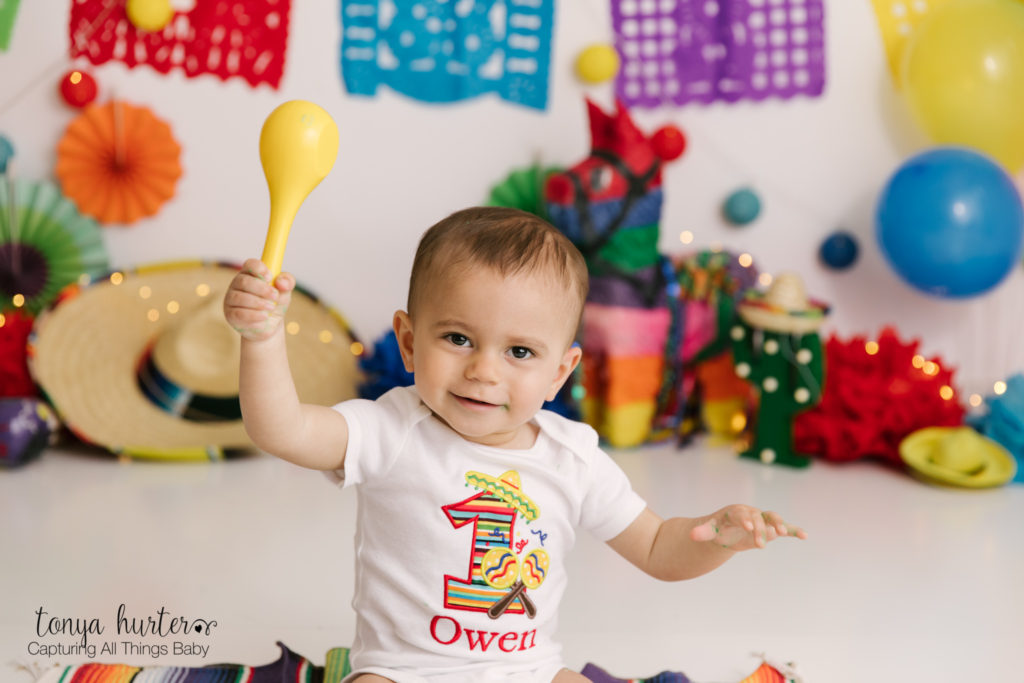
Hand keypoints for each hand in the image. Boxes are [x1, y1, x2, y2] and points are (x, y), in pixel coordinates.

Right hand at [223, 258, 293, 341]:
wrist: (270, 325)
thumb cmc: (274, 303)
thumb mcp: (285, 292)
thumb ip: (287, 282)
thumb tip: (281, 281)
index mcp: (250, 273)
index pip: (250, 264)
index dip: (259, 269)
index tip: (270, 277)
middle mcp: (237, 284)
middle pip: (244, 281)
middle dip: (262, 289)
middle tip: (275, 296)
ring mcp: (231, 299)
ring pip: (240, 298)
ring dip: (259, 303)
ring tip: (271, 308)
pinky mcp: (230, 314)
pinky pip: (239, 314)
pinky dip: (254, 316)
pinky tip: (264, 317)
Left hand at [690, 505, 806, 550]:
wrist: (729, 528)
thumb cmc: (719, 528)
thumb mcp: (710, 531)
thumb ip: (702, 532)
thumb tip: (691, 535)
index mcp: (735, 512)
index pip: (741, 514)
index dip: (745, 520)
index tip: (748, 528)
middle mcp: (751, 512)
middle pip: (758, 518)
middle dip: (760, 530)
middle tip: (759, 544)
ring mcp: (762, 519)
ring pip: (772, 518)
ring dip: (779, 524)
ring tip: (784, 532)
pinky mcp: (771, 528)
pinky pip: (784, 528)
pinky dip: (794, 530)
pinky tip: (805, 536)